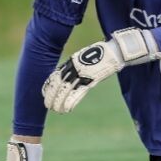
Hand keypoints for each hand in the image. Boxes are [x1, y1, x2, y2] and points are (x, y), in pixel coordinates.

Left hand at [43, 28, 160, 112]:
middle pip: (58, 83)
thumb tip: (74, 74)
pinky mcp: (91, 78)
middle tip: (48, 106)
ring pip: (66, 89)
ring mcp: (82, 72)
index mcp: (72, 61)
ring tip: (57, 110)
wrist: (116, 49)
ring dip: (59, 101)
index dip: (48, 86)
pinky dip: (71, 101)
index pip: (55, 75)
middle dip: (52, 96)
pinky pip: (78, 92)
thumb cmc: (104, 53)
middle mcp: (74, 66)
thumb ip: (79, 65)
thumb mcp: (87, 57)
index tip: (44, 95)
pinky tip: (67, 109)